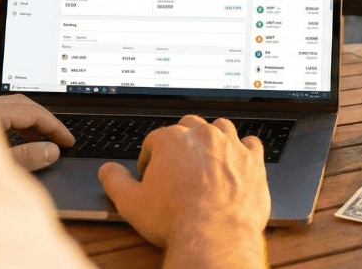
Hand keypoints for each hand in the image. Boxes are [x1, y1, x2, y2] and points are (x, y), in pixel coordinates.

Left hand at [0, 94, 74, 170]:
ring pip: (11, 107)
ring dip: (31, 121)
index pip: (33, 113)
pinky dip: (15, 123)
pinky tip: (18, 138)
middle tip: (59, 138)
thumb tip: (51, 151)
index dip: (55, 127)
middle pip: (24, 104)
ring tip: (42, 139)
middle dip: (45, 120)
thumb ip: (25, 158)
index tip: (67, 141)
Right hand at [98, 116, 269, 268]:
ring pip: (221, 128)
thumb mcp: (130, 203)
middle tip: (178, 165)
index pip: (155, 139)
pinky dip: (244, 150)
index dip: (150, 157)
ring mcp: (231, 145)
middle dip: (181, 142)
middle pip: (189, 126)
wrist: (214, 234)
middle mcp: (203, 136)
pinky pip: (251, 143)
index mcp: (172, 140)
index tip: (151, 174)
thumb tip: (108, 170)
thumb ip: (115, 181)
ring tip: (207, 159)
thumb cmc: (175, 219)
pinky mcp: (253, 160)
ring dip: (213, 138)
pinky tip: (237, 161)